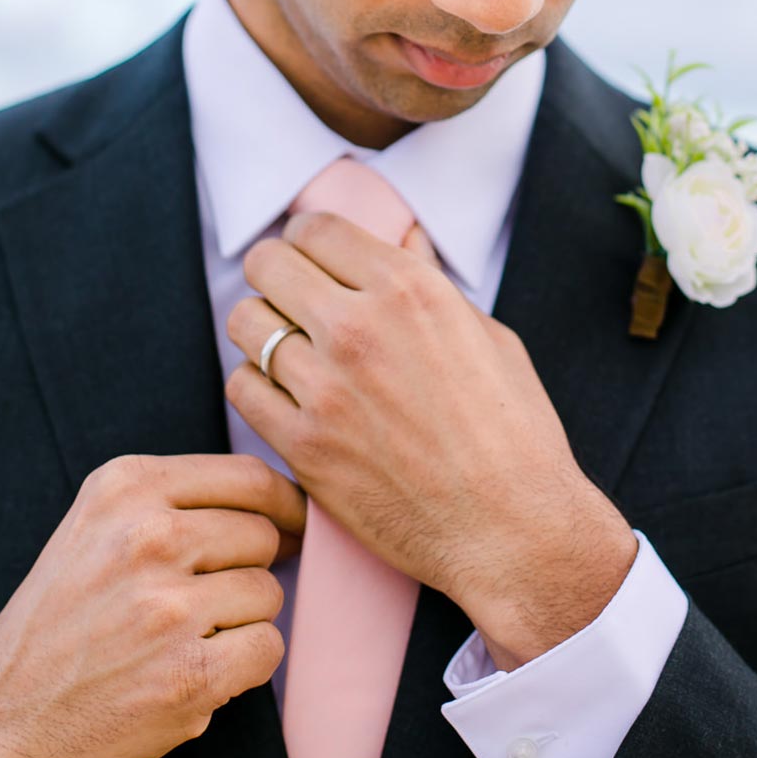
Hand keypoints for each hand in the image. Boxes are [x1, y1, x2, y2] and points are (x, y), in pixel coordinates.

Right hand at [0, 454, 305, 757]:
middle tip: (209, 596)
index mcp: (129, 487)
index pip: (248, 477)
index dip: (283, 503)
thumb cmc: (65, 612)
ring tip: (188, 635)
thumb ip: (178, 499)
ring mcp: (168, 607)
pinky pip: (267, 648)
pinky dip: (245, 663)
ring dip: (243, 619)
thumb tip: (280, 502)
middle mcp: (149, 537)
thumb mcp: (101, 521)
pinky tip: (199, 668)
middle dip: (250, 567)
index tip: (292, 524)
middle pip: (263, 535)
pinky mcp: (188, 674)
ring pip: (268, 593)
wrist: (2, 708)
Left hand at [225, 211, 627, 643]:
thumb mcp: (489, 337)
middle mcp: (359, 327)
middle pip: (268, 265)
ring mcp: (325, 387)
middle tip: (288, 297)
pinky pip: (242, 389)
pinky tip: (285, 397)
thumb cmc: (514, 433)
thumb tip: (405, 236)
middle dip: (274, 273)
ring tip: (287, 350)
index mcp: (409, 289)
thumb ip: (432, 282)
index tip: (308, 256)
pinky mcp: (303, 445)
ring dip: (262, 331)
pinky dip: (257, 387)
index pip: (315, 228)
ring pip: (245, 324)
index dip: (305, 238)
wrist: (512, 529)